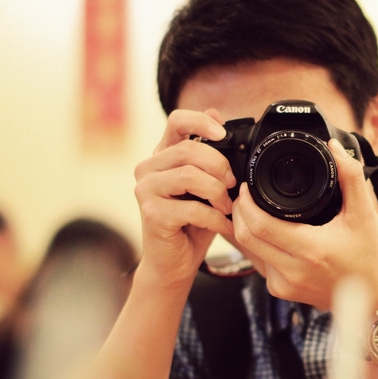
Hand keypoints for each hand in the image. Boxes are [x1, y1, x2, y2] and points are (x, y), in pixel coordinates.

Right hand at [133, 109, 236, 285]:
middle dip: (220, 167)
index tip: (223, 134)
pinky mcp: (151, 214)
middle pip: (189, 150)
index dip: (201, 122)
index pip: (176, 121)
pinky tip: (224, 226)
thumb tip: (216, 114)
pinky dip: (215, 219)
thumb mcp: (206, 186)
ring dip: (218, 193)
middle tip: (232, 186)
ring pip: (190, 176)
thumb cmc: (191, 225)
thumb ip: (210, 154)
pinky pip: (193, 208)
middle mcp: (148, 169)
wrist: (173, 264)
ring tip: (227, 208)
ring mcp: (145, 190)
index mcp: (162, 156)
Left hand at [231, 138, 377, 309]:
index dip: (246, 202)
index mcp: (310, 250)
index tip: (247, 186)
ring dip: (244, 228)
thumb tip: (336, 148)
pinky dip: (256, 245)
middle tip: (243, 194)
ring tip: (249, 208)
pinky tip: (261, 231)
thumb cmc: (369, 258)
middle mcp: (292, 271)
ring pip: (249, 251)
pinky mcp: (281, 292)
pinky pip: (258, 263)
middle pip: (246, 237)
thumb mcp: (364, 214)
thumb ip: (351, 177)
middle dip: (239, 212)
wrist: (372, 299)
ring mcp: (283, 285)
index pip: (260, 225)